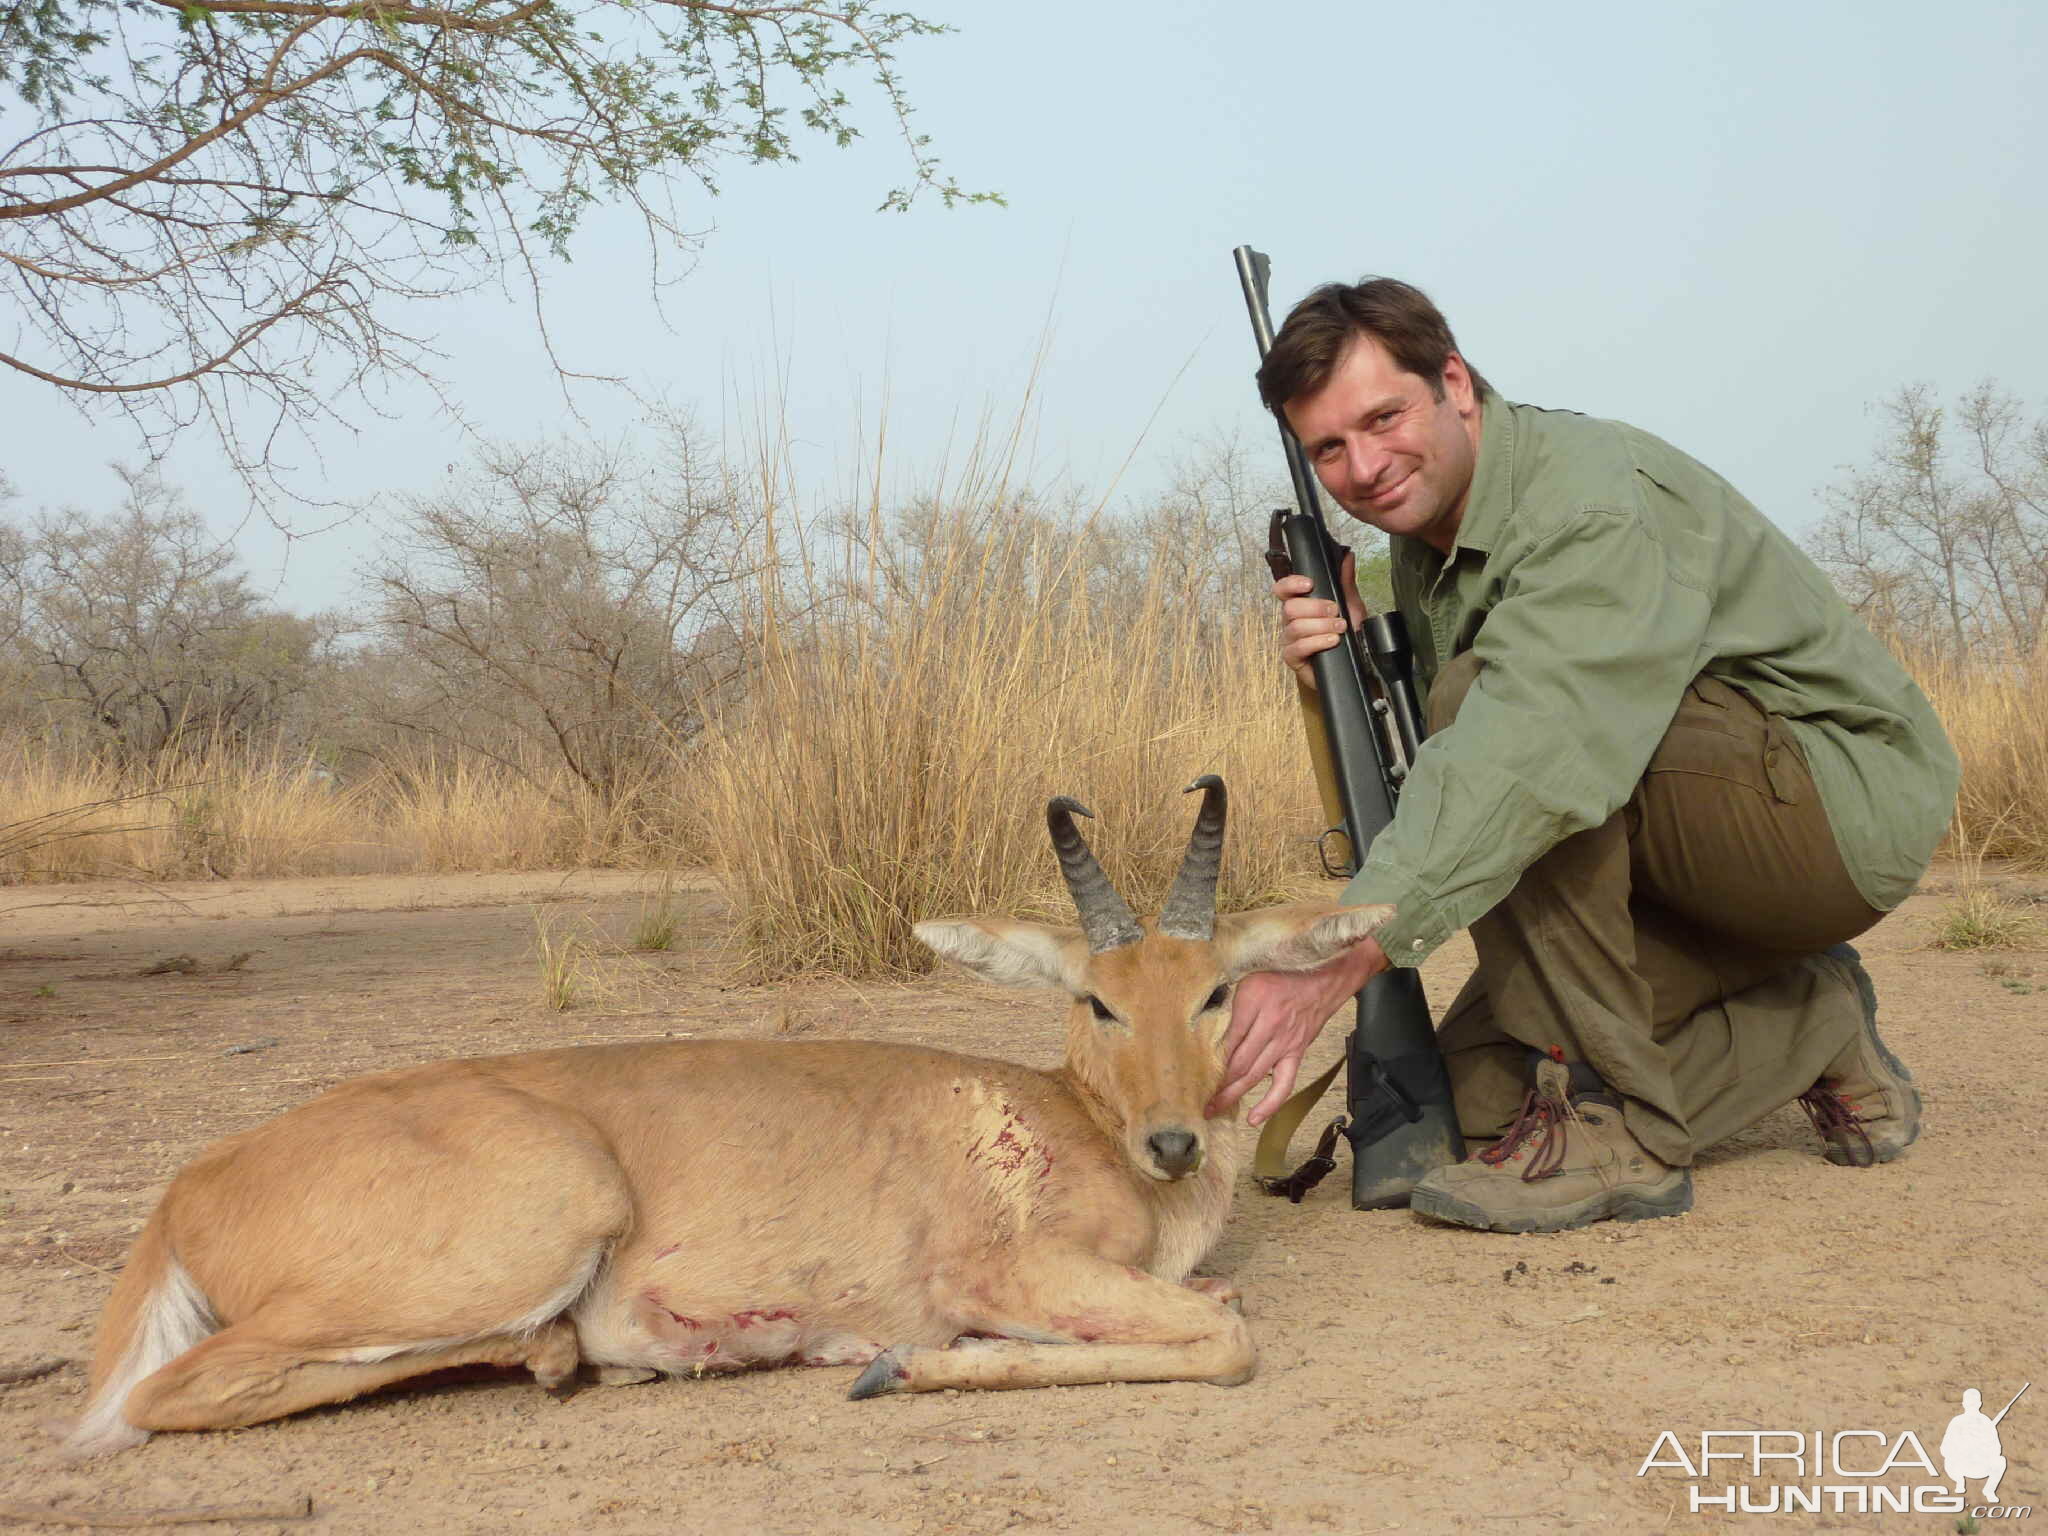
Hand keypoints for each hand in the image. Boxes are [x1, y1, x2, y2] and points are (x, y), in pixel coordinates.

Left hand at [1208, 936, 1388, 1125]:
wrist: (1325, 976)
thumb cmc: (1284, 973)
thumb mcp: (1250, 977)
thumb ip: (1230, 999)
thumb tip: (1205, 1021)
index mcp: (1253, 1000)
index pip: (1226, 1037)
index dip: (1207, 1058)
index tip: (1190, 1072)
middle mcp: (1269, 1024)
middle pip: (1237, 1062)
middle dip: (1215, 1083)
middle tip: (1195, 1098)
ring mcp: (1284, 1042)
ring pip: (1254, 1075)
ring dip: (1232, 1095)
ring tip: (1213, 1109)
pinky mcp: (1296, 1053)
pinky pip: (1283, 1083)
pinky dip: (1269, 1104)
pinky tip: (1254, 1118)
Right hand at [1273, 548, 1369, 689]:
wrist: (1358, 664)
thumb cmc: (1348, 635)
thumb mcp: (1351, 605)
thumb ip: (1346, 581)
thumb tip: (1347, 556)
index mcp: (1300, 605)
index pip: (1282, 589)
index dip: (1290, 584)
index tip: (1308, 584)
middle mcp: (1291, 621)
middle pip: (1290, 608)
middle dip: (1316, 608)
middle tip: (1336, 612)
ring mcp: (1290, 641)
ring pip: (1295, 627)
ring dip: (1321, 626)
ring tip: (1340, 629)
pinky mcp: (1293, 659)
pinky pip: (1297, 648)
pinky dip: (1316, 643)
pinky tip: (1332, 642)